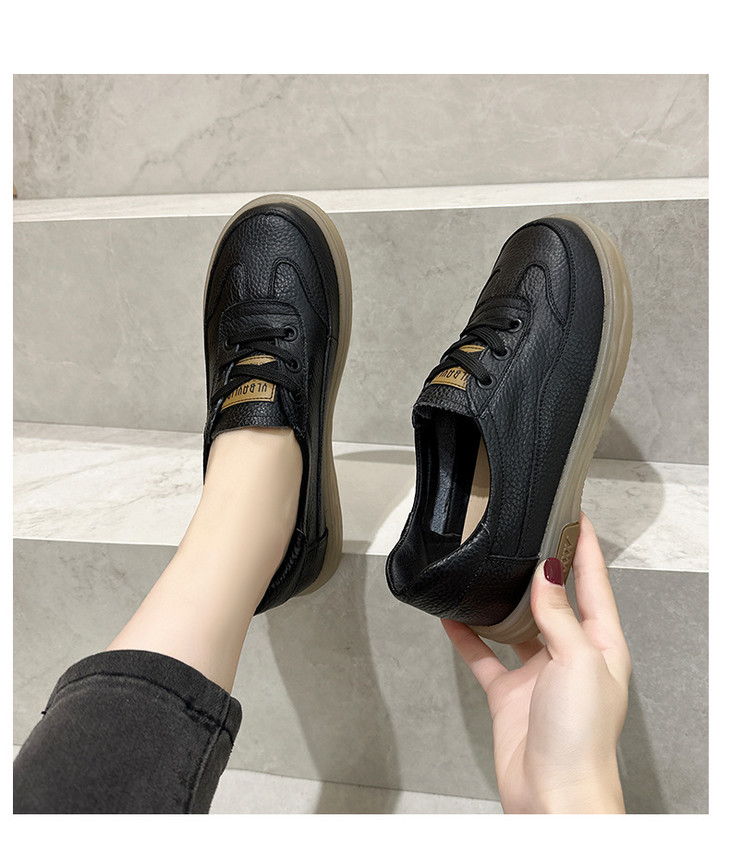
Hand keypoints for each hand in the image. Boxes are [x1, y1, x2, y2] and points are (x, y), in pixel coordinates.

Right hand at [443, 512, 631, 812]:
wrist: (553, 796)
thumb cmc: (580, 738)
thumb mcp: (578, 662)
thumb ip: (559, 615)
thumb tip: (547, 572)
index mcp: (601, 645)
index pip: (593, 583)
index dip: (585, 547)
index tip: (575, 515)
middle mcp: (572, 656)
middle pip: (555, 599)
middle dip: (542, 566)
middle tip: (525, 532)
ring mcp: (539, 675)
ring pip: (517, 624)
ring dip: (501, 600)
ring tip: (486, 569)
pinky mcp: (510, 695)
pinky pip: (485, 656)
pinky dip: (467, 637)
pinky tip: (452, 618)